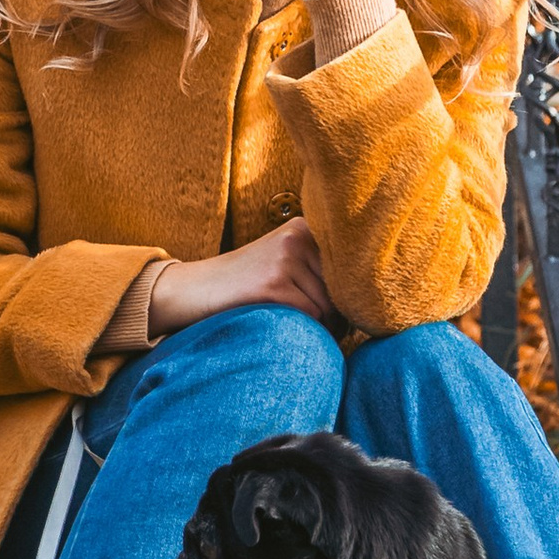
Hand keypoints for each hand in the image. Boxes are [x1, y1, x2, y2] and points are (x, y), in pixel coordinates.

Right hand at [151, 216, 333, 333]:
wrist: (192, 288)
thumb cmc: (244, 284)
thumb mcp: (282, 262)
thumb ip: (319, 271)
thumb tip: (367, 302)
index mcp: (304, 227)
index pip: (349, 270)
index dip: (347, 298)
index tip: (338, 316)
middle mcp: (298, 237)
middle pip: (342, 289)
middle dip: (337, 316)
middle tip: (316, 328)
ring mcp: (285, 258)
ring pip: (329, 306)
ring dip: (322, 327)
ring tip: (297, 328)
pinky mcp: (273, 284)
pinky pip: (312, 318)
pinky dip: (306, 331)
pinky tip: (285, 328)